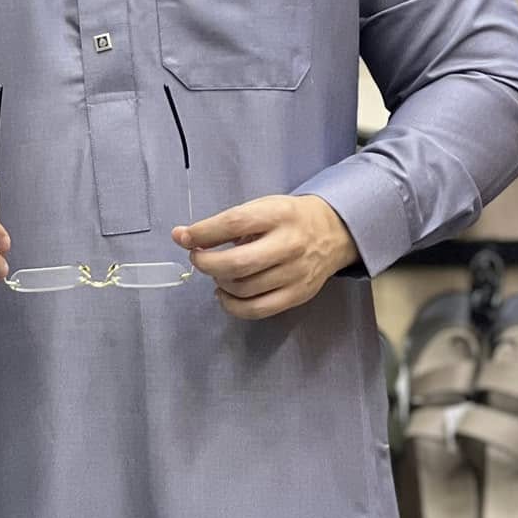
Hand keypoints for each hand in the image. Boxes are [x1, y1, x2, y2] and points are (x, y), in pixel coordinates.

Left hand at [172, 195, 357, 320]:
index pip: (233, 224)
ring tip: (217, 273)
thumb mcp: (263, 207)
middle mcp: (289, 244)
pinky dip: (232, 305)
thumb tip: (185, 237)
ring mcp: (295, 273)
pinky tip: (225, 294)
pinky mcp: (297, 295)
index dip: (202, 233)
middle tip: (198, 258)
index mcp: (278, 215)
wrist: (334, 232)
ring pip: (244, 288)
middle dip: (207, 263)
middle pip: (237, 263)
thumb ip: (229, 223)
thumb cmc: (289, 218)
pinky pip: (257, 309)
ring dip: (219, 282)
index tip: (182, 237)